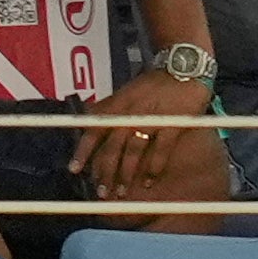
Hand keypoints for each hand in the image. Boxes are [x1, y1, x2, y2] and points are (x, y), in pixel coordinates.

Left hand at [68, 68, 213, 202]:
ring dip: (125, 174)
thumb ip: (108, 107)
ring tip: (121, 191)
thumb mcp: (125, 92)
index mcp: (116, 107)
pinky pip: (161, 150)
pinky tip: (148, 181)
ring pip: (133, 151)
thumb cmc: (153, 83)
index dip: (83, 152)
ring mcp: (151, 120)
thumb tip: (88, 121)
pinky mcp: (173, 124)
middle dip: (104, 172)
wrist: (183, 66)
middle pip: (112, 148)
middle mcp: (130, 114)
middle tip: (101, 192)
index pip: (93, 131)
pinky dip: (153, 167)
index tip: (75, 170)